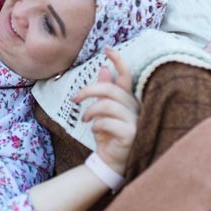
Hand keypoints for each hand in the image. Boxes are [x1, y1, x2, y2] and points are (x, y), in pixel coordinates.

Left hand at [72, 48, 137, 175]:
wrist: (110, 162)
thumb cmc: (108, 134)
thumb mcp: (102, 112)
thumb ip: (104, 92)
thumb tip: (103, 69)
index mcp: (129, 99)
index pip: (126, 76)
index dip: (118, 61)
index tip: (107, 48)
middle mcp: (135, 107)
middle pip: (110, 89)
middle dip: (88, 91)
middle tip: (75, 99)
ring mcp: (136, 120)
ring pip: (108, 105)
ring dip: (91, 111)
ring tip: (85, 119)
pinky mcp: (131, 134)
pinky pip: (108, 122)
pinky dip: (96, 125)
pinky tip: (95, 131)